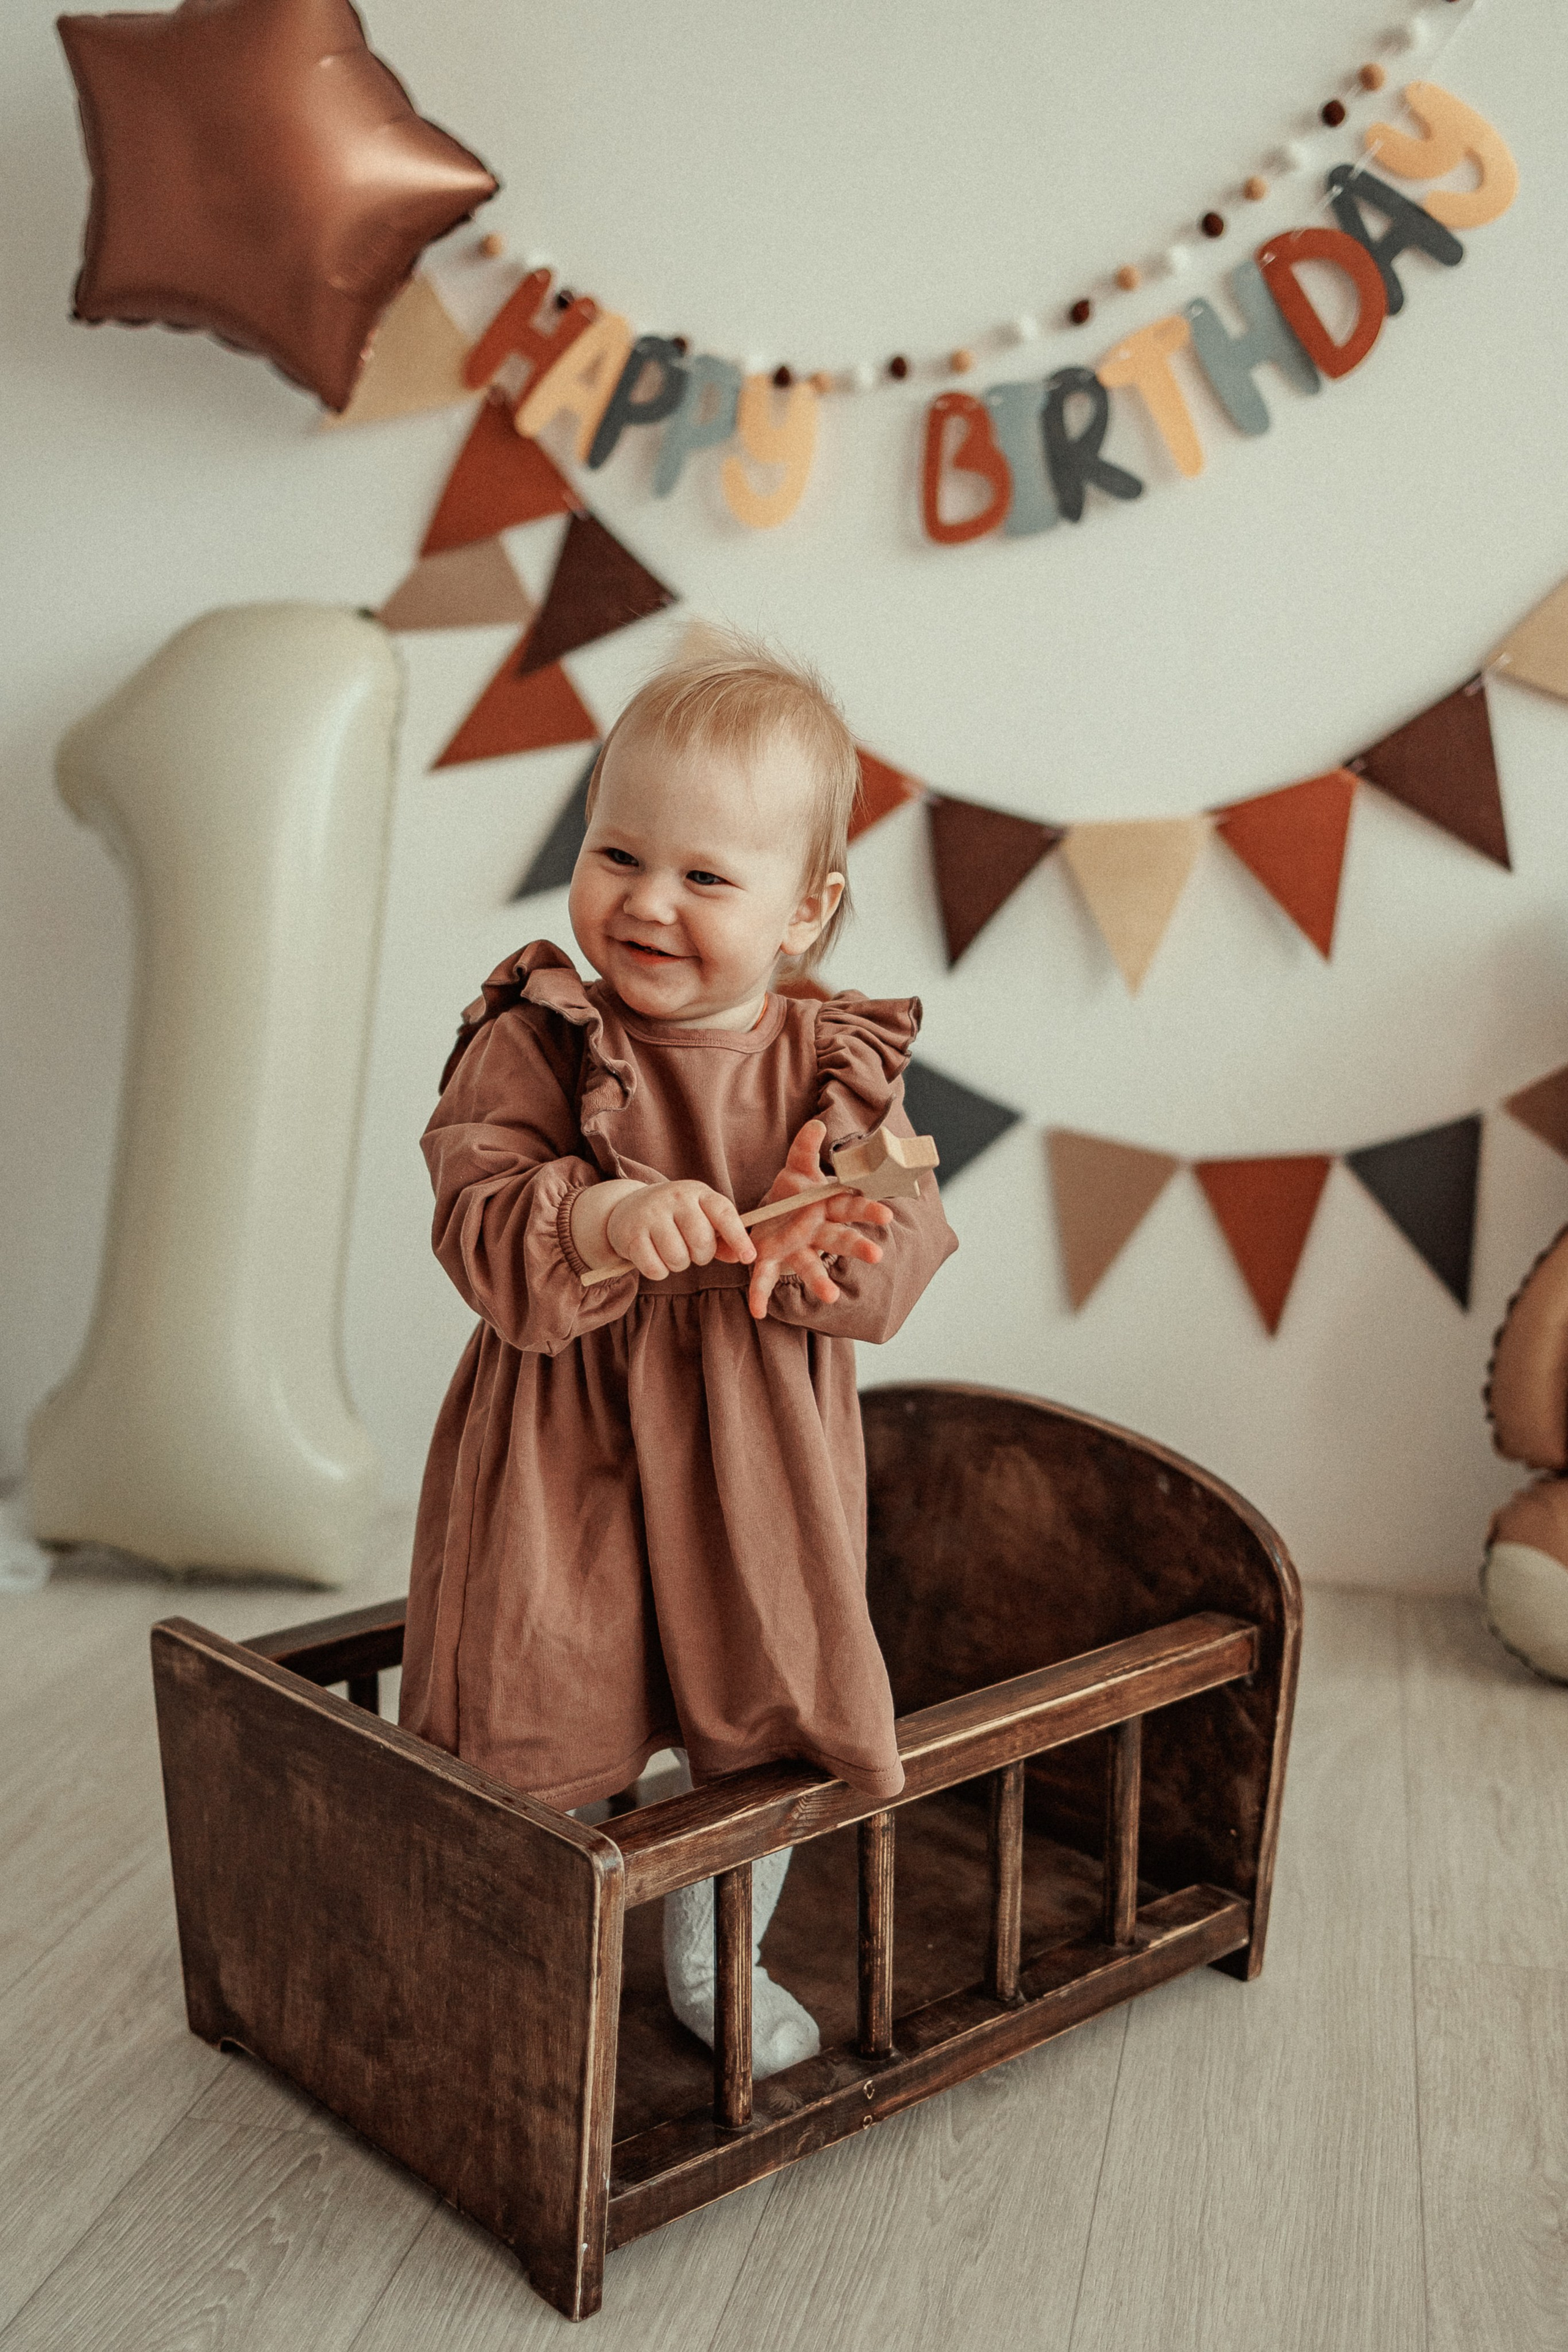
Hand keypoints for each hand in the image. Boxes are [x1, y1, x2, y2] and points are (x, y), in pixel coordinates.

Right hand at [602, 1178, 755, 1283]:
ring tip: (671, 1252)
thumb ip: (722, 1237)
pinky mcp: (630, 1233)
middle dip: (701, 1256)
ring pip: (678, 1258)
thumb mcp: (700, 1217)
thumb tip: (742, 1257)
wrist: (628, 1206)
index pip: (724, 1214)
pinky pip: (655, 1268)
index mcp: (699, 1192)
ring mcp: (651, 1213)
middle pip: (701, 1241)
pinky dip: (659, 1271)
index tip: (749, 1258)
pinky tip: (654, 1257)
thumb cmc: (675, 1216)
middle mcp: (675, 1198)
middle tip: (691, 1251)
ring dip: (678, 1265)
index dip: (738, 1238)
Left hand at [745, 1118, 892, 1320]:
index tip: (886, 1213)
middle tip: (876, 1255)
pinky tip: (757, 1312)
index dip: (867, 1209)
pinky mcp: (770, 1259)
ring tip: (830, 1297)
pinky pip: (765, 1278)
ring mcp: (795, 1249)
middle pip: (838, 1238)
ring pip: (809, 1264)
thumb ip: (805, 1148)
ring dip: (820, 1281)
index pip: (851, 1207)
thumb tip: (817, 1124)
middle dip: (856, 1245)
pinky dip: (761, 1295)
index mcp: (826, 1207)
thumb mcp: (796, 1167)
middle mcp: (815, 1232)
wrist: (769, 1215)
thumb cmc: (793, 1193)